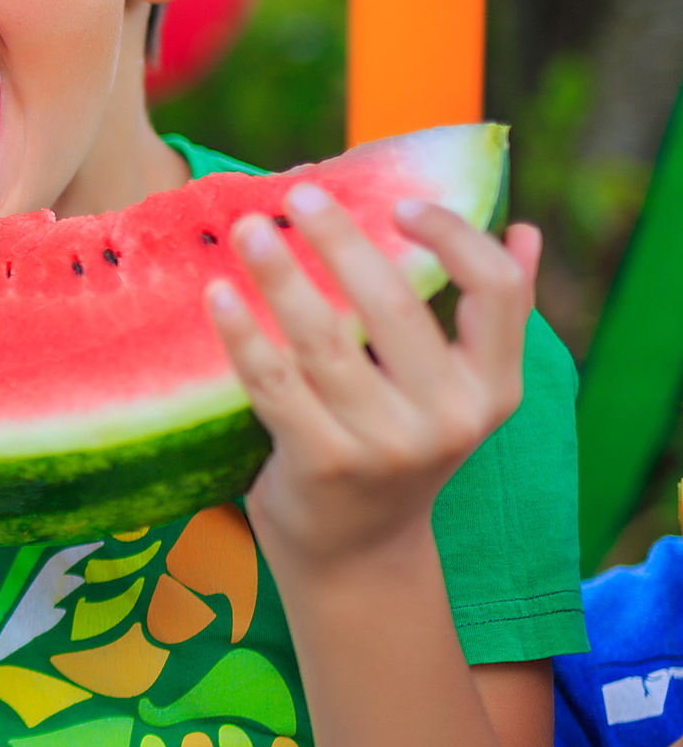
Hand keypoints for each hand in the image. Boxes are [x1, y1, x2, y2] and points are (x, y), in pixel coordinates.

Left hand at [206, 186, 538, 574]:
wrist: (357, 552)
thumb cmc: (400, 446)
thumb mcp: (458, 393)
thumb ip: (490, 318)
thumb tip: (525, 230)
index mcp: (491, 388)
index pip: (494, 292)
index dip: (452, 237)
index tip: (398, 204)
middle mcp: (447, 417)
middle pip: (394, 306)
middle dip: (342, 241)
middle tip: (299, 193)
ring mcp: (383, 445)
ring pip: (324, 340)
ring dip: (281, 276)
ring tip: (248, 229)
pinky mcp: (321, 464)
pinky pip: (273, 384)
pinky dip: (243, 334)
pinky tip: (219, 294)